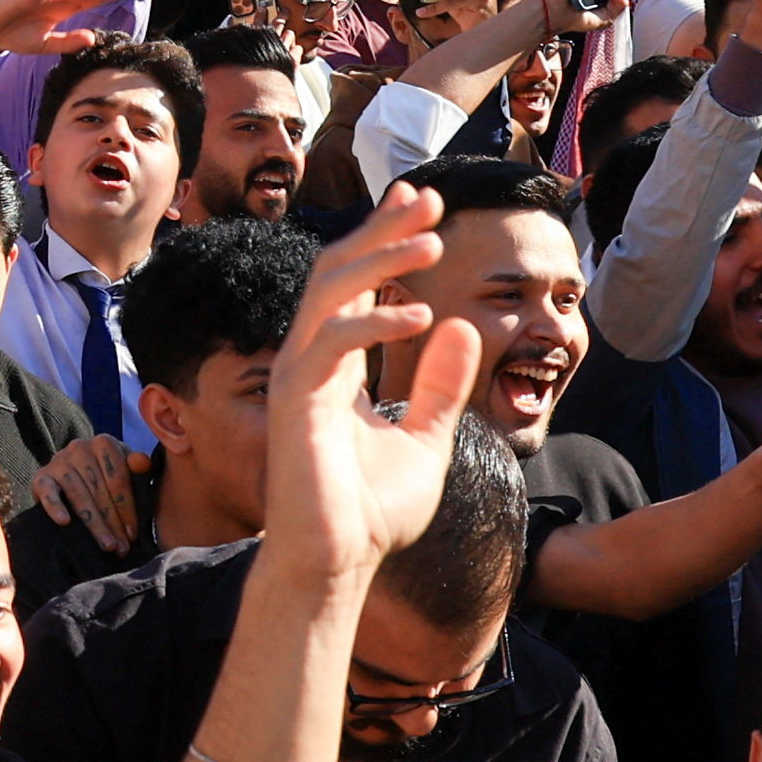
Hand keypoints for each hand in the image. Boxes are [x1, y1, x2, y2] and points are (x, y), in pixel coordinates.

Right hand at [24, 425, 147, 549]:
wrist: (74, 478)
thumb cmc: (108, 480)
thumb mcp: (128, 474)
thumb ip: (138, 470)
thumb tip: (142, 462)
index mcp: (104, 443)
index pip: (118, 477)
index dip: (127, 508)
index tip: (133, 533)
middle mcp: (79, 447)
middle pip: (98, 488)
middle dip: (112, 521)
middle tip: (121, 547)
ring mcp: (58, 461)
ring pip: (78, 493)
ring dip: (93, 522)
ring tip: (106, 545)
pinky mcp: (41, 477)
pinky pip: (47, 491)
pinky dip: (55, 506)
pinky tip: (64, 521)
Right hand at [257, 183, 478, 585]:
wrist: (340, 564)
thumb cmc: (372, 511)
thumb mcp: (426, 437)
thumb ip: (441, 384)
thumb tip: (463, 327)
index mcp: (336, 363)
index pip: (355, 281)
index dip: (385, 237)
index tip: (420, 202)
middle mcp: (311, 357)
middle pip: (340, 268)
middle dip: (383, 228)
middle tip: (427, 197)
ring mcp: (299, 375)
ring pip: (331, 288)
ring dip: (380, 256)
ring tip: (431, 239)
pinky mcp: (297, 400)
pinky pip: (331, 340)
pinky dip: (374, 320)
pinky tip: (422, 318)